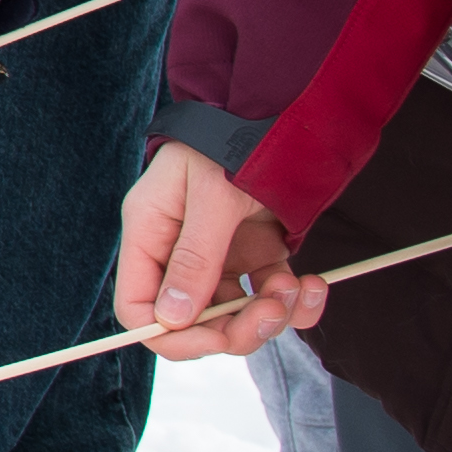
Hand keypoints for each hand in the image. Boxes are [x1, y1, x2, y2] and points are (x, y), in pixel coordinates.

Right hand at [115, 140, 322, 358]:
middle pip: (192, 323)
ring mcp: (217, 258)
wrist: (275, 115)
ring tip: (296, 285)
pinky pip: (269, 299)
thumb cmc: (230, 143)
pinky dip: (295, 303)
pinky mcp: (253, 257)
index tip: (217, 336)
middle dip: (236, 328)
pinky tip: (313, 285)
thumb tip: (172, 319)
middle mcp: (178, 254)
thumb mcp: (212, 196)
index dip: (173, 335)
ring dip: (271, 314)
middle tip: (271, 309)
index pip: (139, 309)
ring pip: (235, 318)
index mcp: (149, 236)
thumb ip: (195, 257)